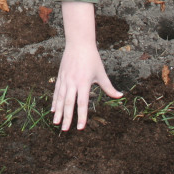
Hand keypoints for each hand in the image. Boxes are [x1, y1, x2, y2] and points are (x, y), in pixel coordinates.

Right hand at [52, 2, 122, 130]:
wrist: (79, 44)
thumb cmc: (92, 59)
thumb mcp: (101, 73)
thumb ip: (109, 87)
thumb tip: (120, 96)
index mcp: (84, 83)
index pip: (82, 103)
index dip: (81, 116)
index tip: (80, 127)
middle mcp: (73, 82)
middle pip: (69, 103)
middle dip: (67, 117)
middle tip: (65, 130)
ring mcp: (65, 80)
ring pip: (60, 98)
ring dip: (58, 112)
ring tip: (56, 123)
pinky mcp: (60, 76)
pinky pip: (56, 91)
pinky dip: (54, 101)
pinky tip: (53, 110)